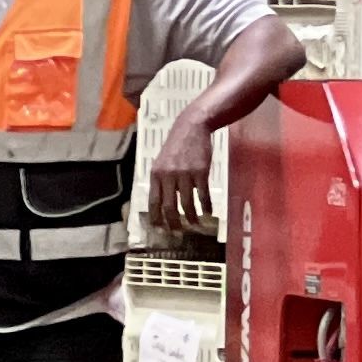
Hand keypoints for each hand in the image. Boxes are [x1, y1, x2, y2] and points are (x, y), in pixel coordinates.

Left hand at [146, 115, 219, 238]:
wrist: (191, 128)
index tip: (160, 230)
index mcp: (156, 175)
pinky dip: (206, 205)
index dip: (156, 218)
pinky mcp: (201, 172)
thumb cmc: (177, 146)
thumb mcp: (163, 162)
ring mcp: (185, 174)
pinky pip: (203, 194)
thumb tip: (164, 202)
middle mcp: (168, 176)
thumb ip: (162, 180)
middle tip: (178, 233)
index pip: (153, 202)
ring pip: (186, 203)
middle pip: (169, 206)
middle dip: (173, 223)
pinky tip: (208, 212)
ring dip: (191, 217)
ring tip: (195, 224)